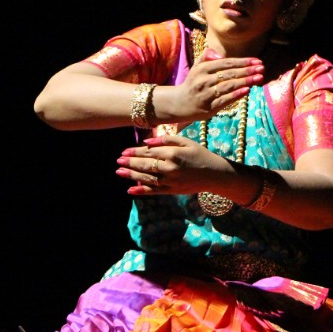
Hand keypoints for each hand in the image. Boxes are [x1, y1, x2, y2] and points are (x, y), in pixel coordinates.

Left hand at [115, 134, 233, 195]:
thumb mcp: (186, 142)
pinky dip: (141, 191)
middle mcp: (170, 168)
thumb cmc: (200, 154)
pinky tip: (130, 189)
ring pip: (146, 178)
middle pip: (145, 165)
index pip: (149, 152)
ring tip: (119, 172)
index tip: (124, 151)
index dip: (135, 151)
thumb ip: (166, 140)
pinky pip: (153, 191)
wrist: (214, 174)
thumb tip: (147, 142)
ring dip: (131, 175)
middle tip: (118, 160)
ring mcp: (170, 181)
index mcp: (173, 154)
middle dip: (130, 162)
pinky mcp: (171, 191)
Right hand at [167, 49, 264, 122]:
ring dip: (245, 81)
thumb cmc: (193, 83)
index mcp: (203, 68)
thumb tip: (220, 53)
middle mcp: (204, 80)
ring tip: (259, 78)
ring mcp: (206, 94)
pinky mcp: (208, 107)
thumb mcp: (197, 67)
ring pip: (228, 86)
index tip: (257, 61)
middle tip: (262, 68)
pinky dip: (236, 95)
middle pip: (229, 74)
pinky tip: (247, 90)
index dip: (243, 61)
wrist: (178, 104)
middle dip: (247, 70)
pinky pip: (224, 100)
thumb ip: (207, 56)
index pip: (226, 63)